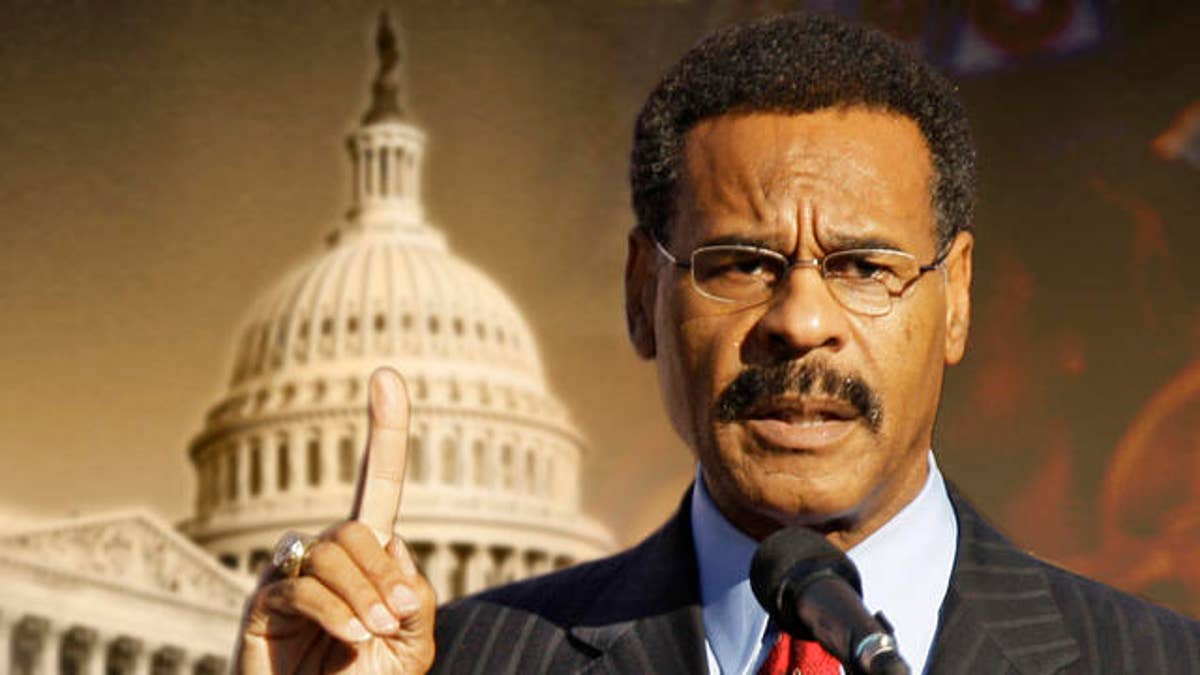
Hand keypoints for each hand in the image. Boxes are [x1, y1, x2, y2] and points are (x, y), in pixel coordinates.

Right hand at [236, 368, 435, 673]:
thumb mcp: (412, 642)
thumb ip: (415, 596)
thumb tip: (391, 544)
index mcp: (368, 556)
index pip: (376, 483)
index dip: (385, 430)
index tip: (386, 375)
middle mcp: (326, 555)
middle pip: (356, 528)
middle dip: (383, 573)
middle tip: (397, 617)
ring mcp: (290, 576)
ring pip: (331, 551)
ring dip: (363, 594)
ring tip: (374, 635)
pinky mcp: (261, 604)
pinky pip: (300, 585)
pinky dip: (334, 612)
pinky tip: (353, 639)